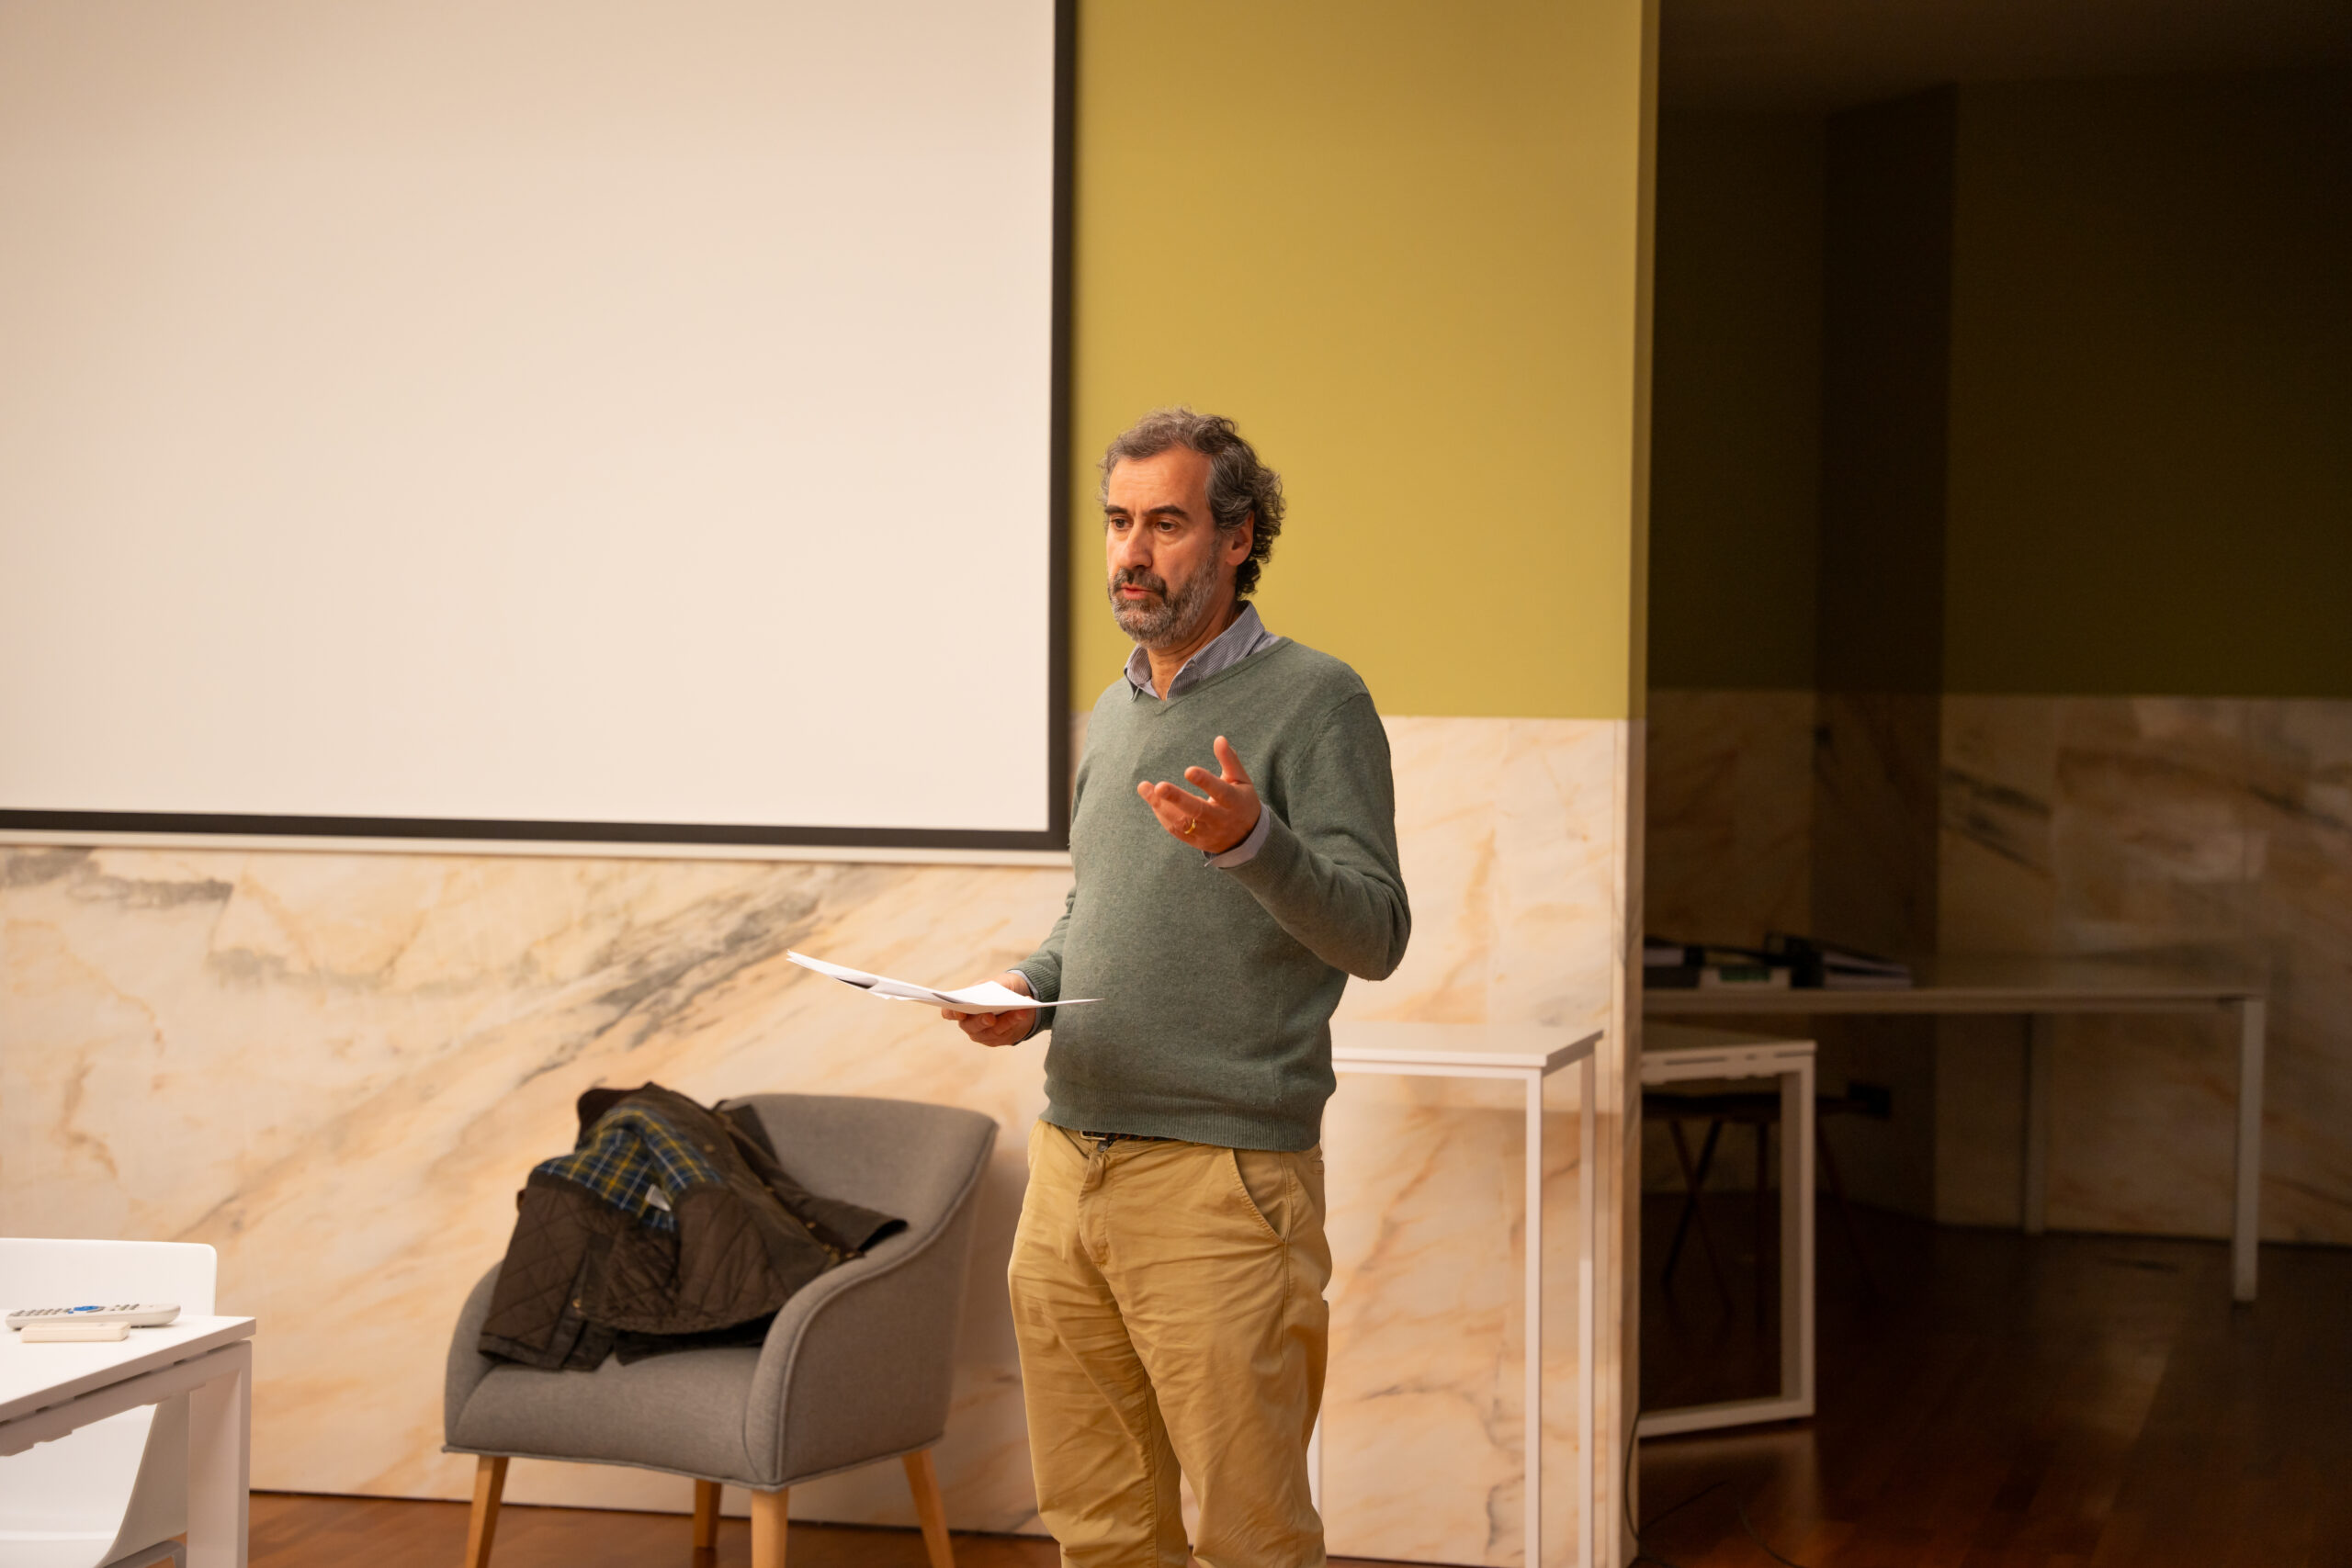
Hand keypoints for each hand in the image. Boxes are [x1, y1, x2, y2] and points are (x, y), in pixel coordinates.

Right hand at [944, 970, 1036, 1047]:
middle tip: (990, 1017)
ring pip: (991, 1031)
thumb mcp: (997, 982)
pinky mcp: (997, 1040)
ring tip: (1019, 1010)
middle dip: (981, 1021)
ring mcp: (982, 1034)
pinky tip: (1024, 1012)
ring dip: (1007, 1020)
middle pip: (970, 1026)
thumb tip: (994, 997)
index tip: (960, 1011)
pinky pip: (1005, 1034)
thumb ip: (992, 988)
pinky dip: (1015, 1021)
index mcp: (963, 1005)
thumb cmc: (1000, 989)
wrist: (1016, 999)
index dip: (951, 1013)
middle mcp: (969, 1023)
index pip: (949, 1013)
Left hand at [1137, 734, 1261, 854]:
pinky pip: (1177, 831)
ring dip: (1161, 806)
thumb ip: (1230, 761)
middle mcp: (1221, 819)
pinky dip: (1163, 816)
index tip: (1188, 770)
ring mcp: (1208, 833)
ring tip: (1144, 788)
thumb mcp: (1241, 780)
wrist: (1246, 838)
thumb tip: (1219, 739)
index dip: (1205, 782)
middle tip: (1160, 786)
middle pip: (1198, 811)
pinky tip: (1152, 801)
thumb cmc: (1241, 801)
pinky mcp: (1197, 842)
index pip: (1221, 792)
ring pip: (1183, 823)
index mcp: (1234, 802)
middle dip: (1177, 798)